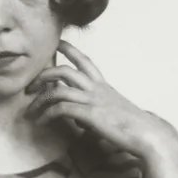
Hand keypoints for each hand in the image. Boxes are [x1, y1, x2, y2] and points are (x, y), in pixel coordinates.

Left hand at [25, 39, 177, 164]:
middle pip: (65, 70)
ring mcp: (93, 100)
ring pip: (58, 90)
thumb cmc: (132, 127)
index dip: (70, 49)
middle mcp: (96, 89)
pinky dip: (48, 114)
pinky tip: (42, 121)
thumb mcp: (111, 114)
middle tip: (31, 85)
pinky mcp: (90, 115)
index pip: (84, 61)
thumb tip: (79, 120)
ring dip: (40, 99)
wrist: (146, 134)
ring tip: (30, 110)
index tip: (57, 43)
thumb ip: (93, 112)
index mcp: (103, 86)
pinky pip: (61, 109)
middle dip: (44, 74)